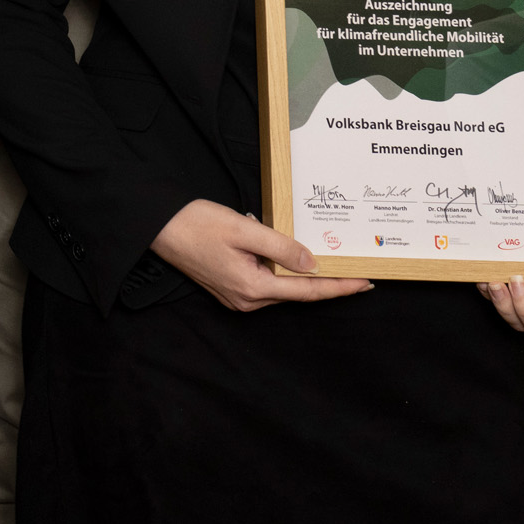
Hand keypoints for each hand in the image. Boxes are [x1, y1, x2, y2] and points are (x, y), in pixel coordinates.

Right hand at [149, 199, 371, 312]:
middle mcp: (247, 300)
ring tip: (320, 257)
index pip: (307, 291)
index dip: (338, 287)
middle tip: (353, 267)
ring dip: (299, 273)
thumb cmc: (196, 224)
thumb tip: (312, 264)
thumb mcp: (243, 228)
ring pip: (280, 286)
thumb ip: (280, 246)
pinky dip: (281, 270)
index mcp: (253, 288)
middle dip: (324, 280)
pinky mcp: (231, 289)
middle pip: (296, 292)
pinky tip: (284, 253)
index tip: (364, 283)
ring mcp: (238, 297)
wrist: (159, 227)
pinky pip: (266, 282)